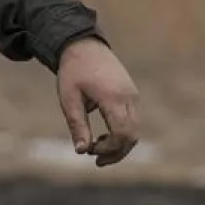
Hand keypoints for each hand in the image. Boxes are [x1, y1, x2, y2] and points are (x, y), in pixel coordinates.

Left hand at [55, 37, 139, 166]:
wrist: (84, 45)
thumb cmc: (73, 71)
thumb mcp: (69, 99)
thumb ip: (77, 125)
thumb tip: (81, 151)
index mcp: (113, 97)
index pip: (122, 134)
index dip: (108, 149)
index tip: (89, 151)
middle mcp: (129, 97)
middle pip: (132, 136)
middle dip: (116, 152)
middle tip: (95, 160)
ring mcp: (133, 95)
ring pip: (135, 130)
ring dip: (119, 145)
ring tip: (96, 148)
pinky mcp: (132, 94)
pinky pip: (133, 121)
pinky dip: (122, 134)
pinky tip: (103, 136)